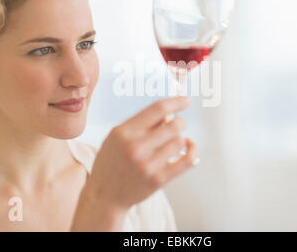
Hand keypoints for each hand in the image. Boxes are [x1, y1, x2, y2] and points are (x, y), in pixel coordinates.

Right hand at [84, 96, 197, 211]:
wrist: (104, 196)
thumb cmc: (111, 162)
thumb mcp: (117, 137)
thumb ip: (140, 124)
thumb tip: (169, 114)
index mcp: (124, 132)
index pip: (157, 109)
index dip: (176, 102)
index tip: (186, 100)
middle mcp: (136, 147)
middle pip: (174, 124)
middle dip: (180, 122)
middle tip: (177, 125)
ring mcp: (148, 164)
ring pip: (180, 141)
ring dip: (180, 139)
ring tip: (172, 143)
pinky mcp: (158, 179)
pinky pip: (186, 160)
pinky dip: (192, 151)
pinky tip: (188, 147)